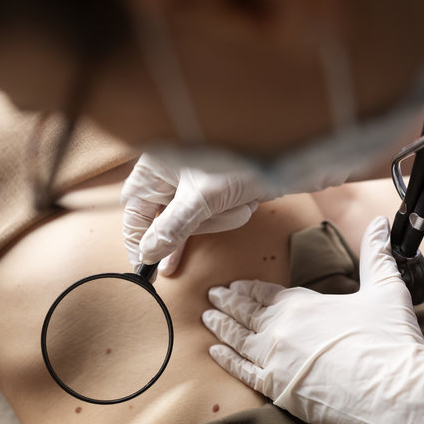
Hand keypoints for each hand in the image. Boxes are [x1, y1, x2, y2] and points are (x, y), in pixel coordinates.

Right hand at [121, 154, 271, 273]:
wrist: (289, 158)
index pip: (134, 210)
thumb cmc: (240, 162)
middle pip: (166, 222)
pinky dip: (231, 216)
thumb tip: (149, 252)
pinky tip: (246, 203)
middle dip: (196, 225)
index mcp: (157, 167)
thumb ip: (172, 228)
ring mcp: (194, 185)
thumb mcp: (202, 198)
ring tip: (237, 201)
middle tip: (210, 219)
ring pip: (195, 224)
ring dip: (220, 219)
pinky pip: (215, 219)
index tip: (144, 266)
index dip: (137, 239)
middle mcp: (172, 175)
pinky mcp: (216, 194)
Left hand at [202, 216, 423, 423]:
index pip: (265, 292)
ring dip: (221, 326)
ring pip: (238, 339)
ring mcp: (276, 361)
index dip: (247, 288)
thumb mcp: (386, 289)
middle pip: (246, 312)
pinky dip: (226, 360)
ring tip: (207, 317)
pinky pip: (243, 372)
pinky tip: (214, 352)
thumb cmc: (391, 343)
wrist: (395, 395)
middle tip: (211, 295)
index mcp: (302, 304)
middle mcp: (281, 330)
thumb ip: (376, 254)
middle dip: (227, 302)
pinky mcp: (278, 391)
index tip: (233, 284)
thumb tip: (380, 223)